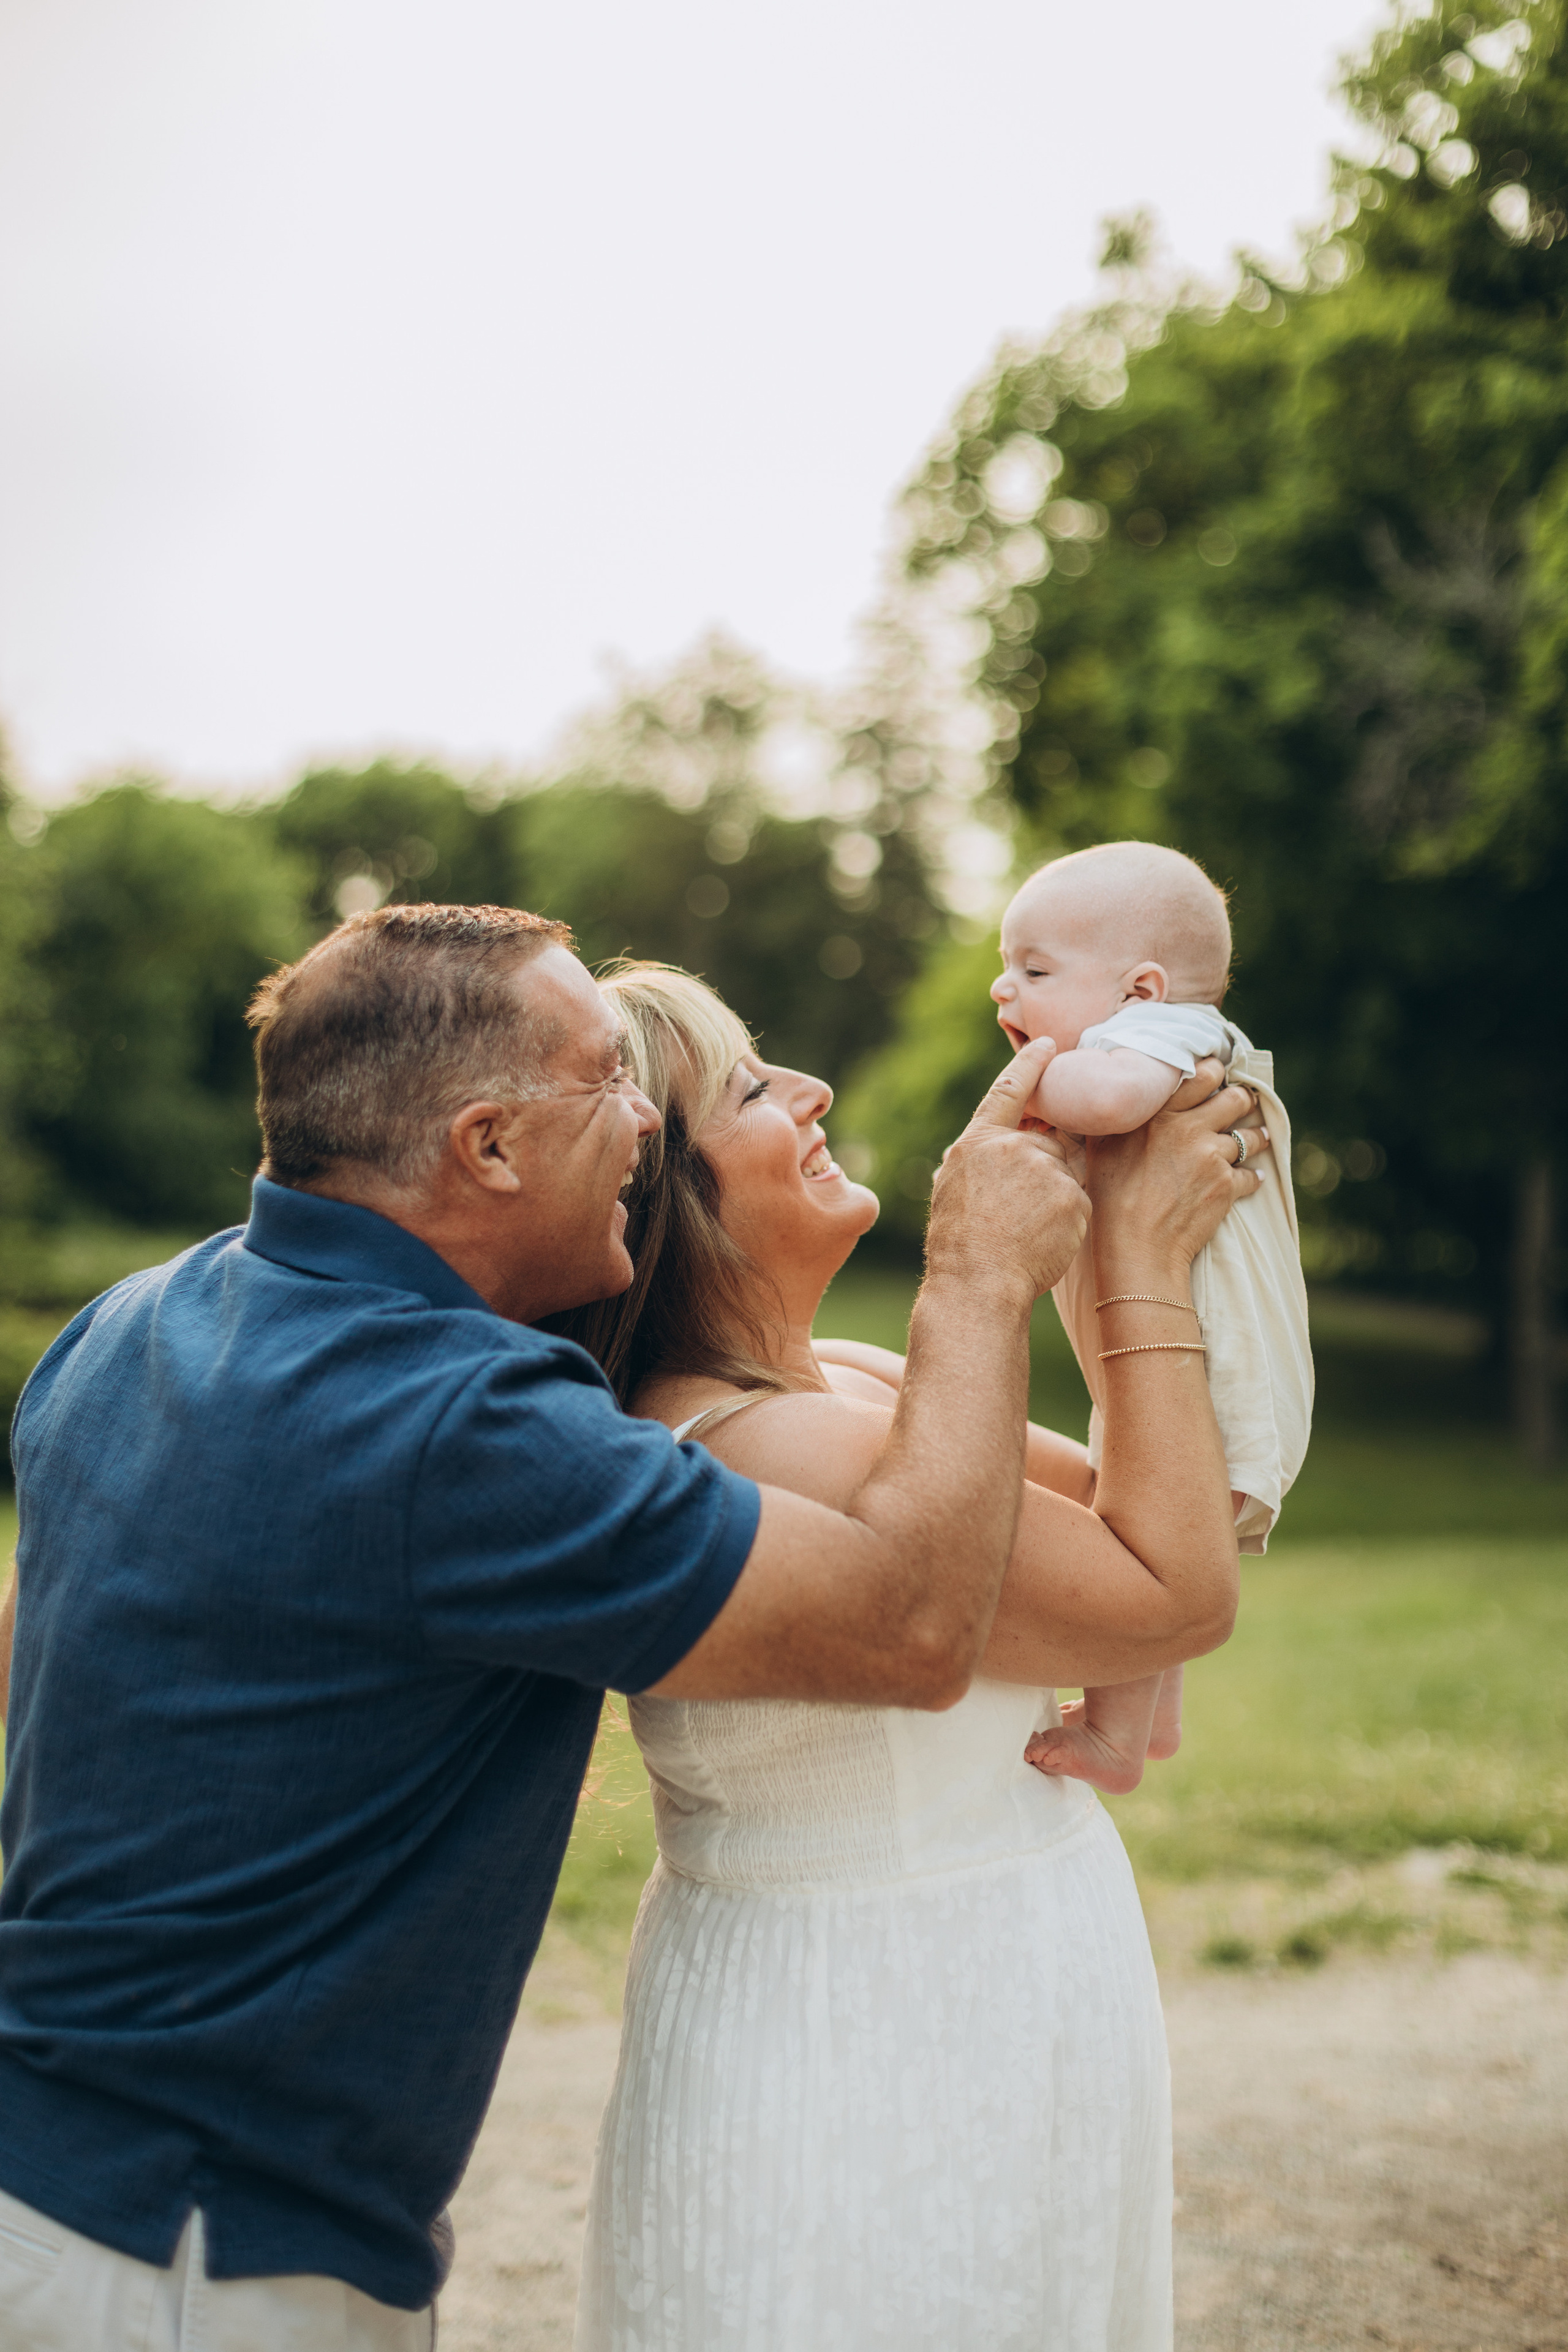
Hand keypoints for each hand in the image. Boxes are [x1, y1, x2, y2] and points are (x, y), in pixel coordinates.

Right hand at [927, 1039, 1091, 1301]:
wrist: (978, 1284)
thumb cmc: (960, 1246)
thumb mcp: (955, 1188)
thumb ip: (983, 1159)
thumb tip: (1003, 1144)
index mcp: (978, 1142)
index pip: (1009, 1091)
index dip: (1030, 1065)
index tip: (1050, 1045)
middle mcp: (1014, 1147)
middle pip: (1049, 1144)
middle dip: (1046, 1169)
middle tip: (1024, 1211)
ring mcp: (1045, 1170)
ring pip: (1066, 1173)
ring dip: (1056, 1196)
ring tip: (1029, 1232)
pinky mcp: (1072, 1196)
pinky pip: (1079, 1201)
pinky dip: (1068, 1220)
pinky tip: (1046, 1241)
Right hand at [1086, 1059, 1270, 1283]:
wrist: (1135, 1247)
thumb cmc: (1110, 1199)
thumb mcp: (1102, 1147)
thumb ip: (1116, 1118)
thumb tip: (1111, 1097)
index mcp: (1160, 1113)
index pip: (1202, 1074)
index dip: (1214, 1073)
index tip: (1215, 1077)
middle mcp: (1190, 1128)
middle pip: (1236, 1098)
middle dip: (1242, 1099)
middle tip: (1241, 1103)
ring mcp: (1212, 1157)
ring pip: (1251, 1137)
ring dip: (1256, 1137)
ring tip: (1258, 1137)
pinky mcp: (1227, 1186)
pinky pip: (1251, 1175)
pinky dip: (1252, 1178)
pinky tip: (1250, 1180)